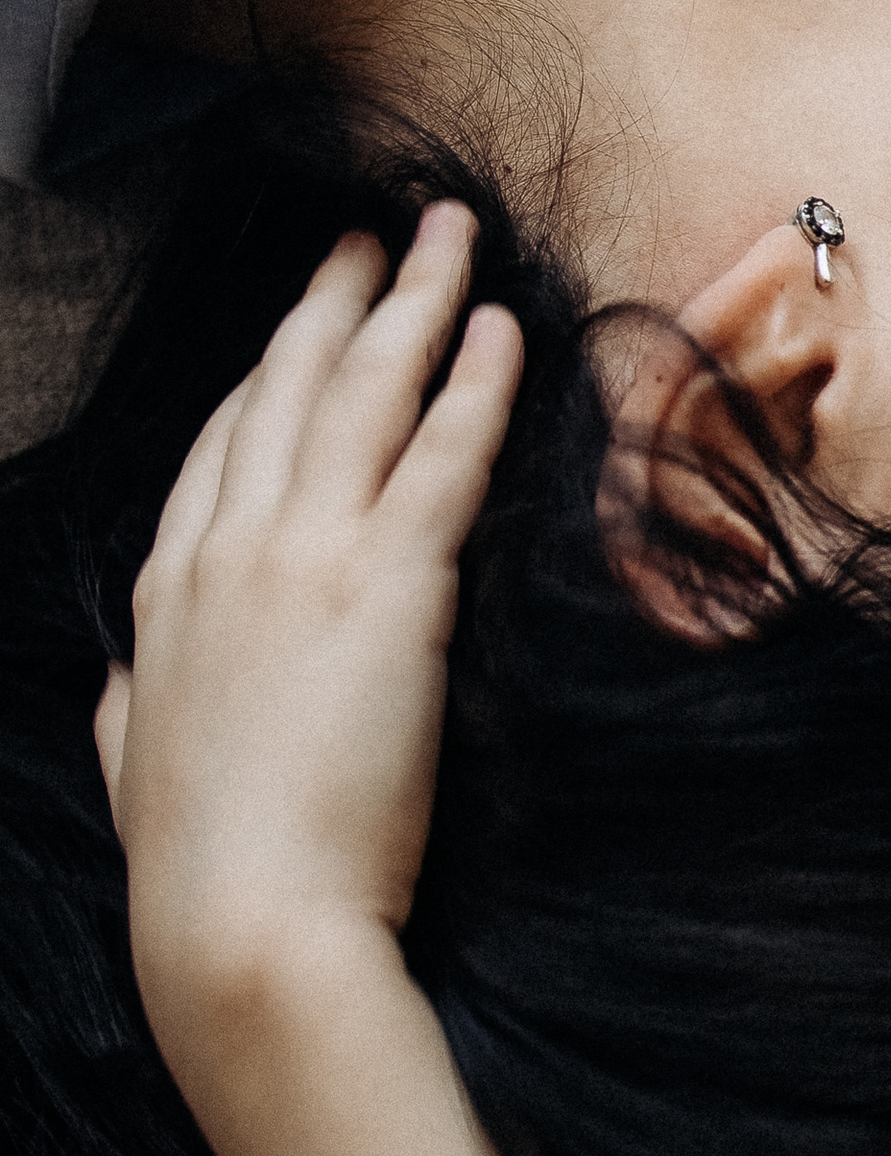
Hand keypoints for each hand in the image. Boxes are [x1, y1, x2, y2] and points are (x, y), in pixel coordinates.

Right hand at [95, 205, 520, 1094]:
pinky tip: (503, 328)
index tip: (304, 321)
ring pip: (364, 391)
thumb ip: (130, 711)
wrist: (245, 923)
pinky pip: (442, 454)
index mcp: (169, 592)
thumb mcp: (131, 769)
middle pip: (286, 387)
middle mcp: (228, 550)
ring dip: (414, 299)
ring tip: (450, 234)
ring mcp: (303, 556)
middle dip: (334, 297)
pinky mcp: (389, 585)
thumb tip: (122, 685)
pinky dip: (477, 380)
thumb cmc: (197, 869)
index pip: (222, 447)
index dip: (267, 372)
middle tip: (375, 233)